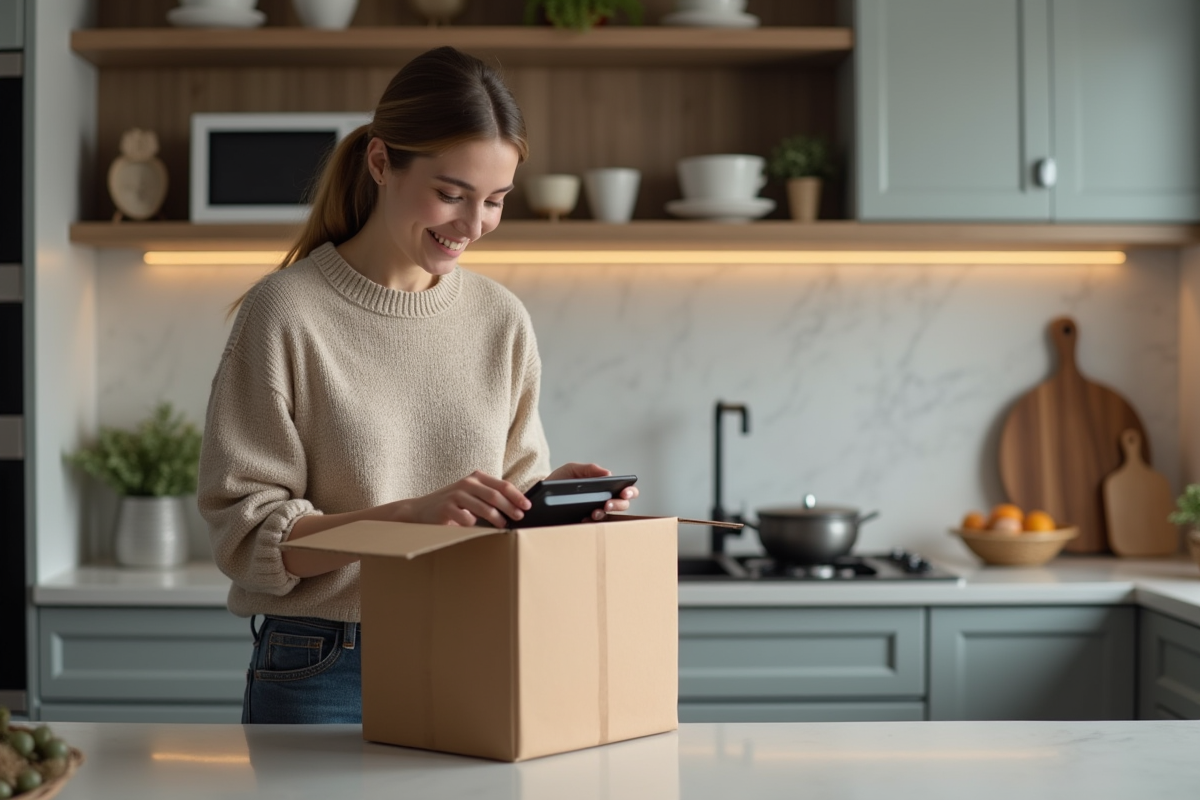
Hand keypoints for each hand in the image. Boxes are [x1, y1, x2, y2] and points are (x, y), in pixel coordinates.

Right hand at [395, 470, 530, 527]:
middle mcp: (467, 483)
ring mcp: (455, 495)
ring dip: (497, 518)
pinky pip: (467, 518)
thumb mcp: (471, 495)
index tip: (528, 506)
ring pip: (483, 507)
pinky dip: (475, 525)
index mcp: (476, 478)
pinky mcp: (446, 508)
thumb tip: (516, 509)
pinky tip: (477, 528)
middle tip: (519, 517)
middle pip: (495, 495)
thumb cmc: (452, 504)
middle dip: (510, 507)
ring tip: (503, 525)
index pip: (502, 485)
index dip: (517, 496)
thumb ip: (489, 498)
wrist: (420, 510)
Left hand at [545, 462, 639, 520]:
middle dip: (619, 504)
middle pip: (623, 506)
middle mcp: (603, 502)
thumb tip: (608, 473)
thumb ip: (589, 469)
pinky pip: (593, 527)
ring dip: (604, 514)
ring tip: (594, 512)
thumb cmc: (558, 481)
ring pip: (609, 518)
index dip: (630, 491)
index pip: (626, 491)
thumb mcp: (572, 470)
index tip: (625, 492)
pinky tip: (584, 519)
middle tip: (608, 503)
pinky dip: (591, 524)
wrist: (539, 496)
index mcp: (605, 487)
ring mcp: (594, 514)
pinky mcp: (583, 525)